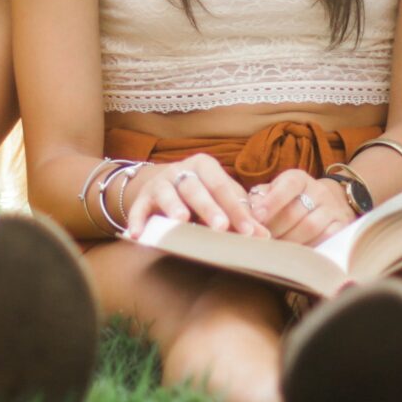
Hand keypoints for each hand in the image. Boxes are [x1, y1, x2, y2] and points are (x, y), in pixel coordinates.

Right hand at [121, 154, 265, 237]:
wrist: (164, 188)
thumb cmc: (202, 195)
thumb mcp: (220, 197)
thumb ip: (240, 212)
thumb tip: (264, 235)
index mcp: (205, 165)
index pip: (223, 187)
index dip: (237, 210)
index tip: (251, 232)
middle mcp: (181, 170)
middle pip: (196, 188)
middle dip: (209, 208)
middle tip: (221, 227)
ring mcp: (160, 182)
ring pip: (167, 193)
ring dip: (174, 206)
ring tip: (182, 221)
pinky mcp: (142, 198)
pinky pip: (138, 209)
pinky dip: (137, 221)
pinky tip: (138, 236)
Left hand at [247, 168, 351, 247]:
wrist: (330, 202)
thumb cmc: (291, 201)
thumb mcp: (275, 193)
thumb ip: (259, 200)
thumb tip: (243, 214)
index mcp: (299, 179)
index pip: (288, 186)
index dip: (272, 202)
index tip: (256, 218)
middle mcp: (318, 191)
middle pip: (295, 211)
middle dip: (275, 229)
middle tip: (259, 241)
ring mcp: (332, 208)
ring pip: (310, 226)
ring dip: (289, 241)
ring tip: (273, 249)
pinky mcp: (341, 226)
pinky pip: (325, 238)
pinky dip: (308, 247)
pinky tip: (295, 254)